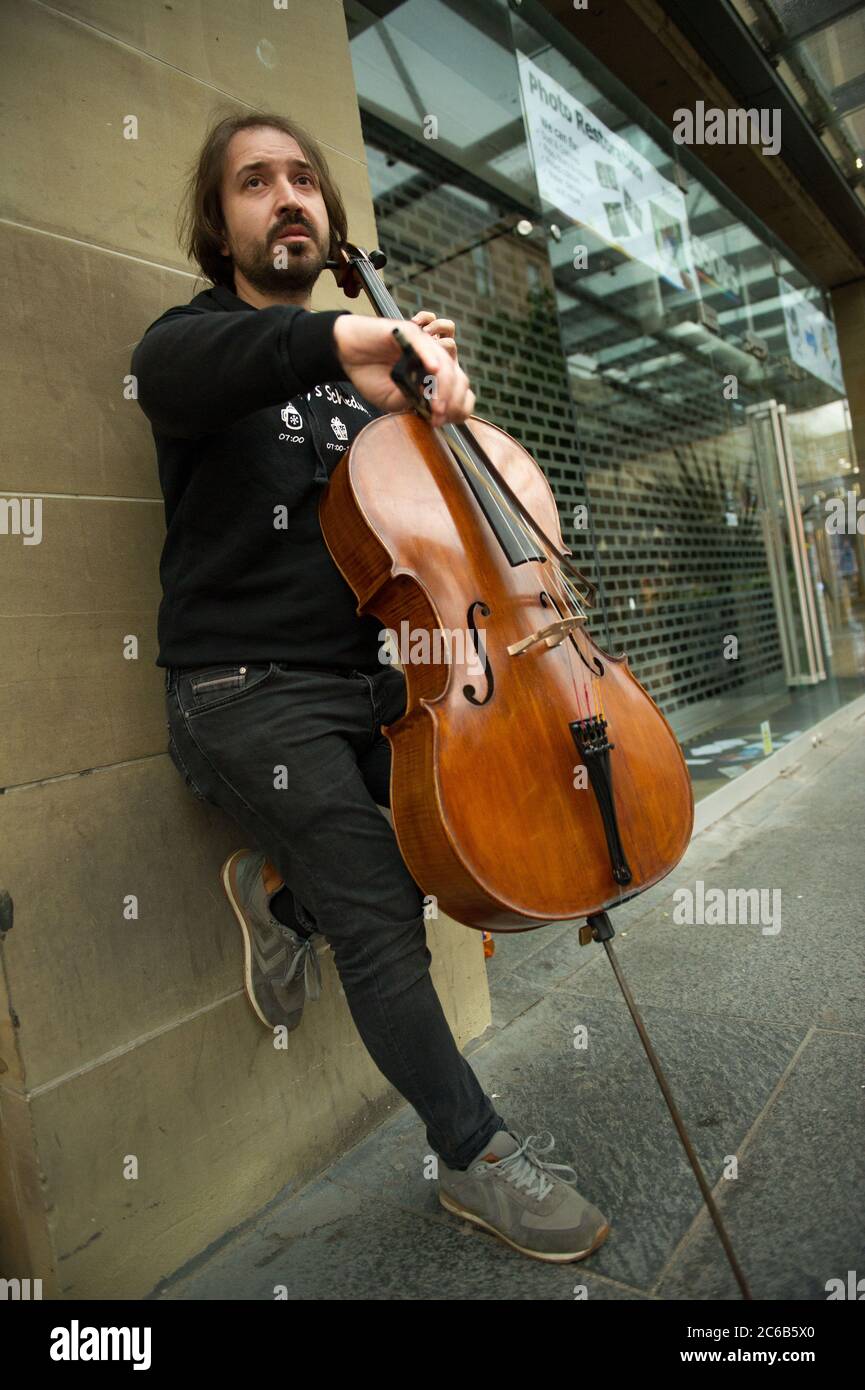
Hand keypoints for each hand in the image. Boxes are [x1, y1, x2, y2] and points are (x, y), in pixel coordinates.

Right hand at [332, 314, 474, 424]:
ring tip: (436, 406)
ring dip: (443, 387)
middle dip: (452, 401)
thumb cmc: (371, 377)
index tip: (443, 421)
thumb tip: (435, 409)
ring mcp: (424, 346)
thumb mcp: (395, 402)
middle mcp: (435, 360)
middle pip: (458, 379)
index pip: (460, 390)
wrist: (348, 356)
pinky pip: (423, 344)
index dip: (458, 407)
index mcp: (436, 377)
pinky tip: (432, 370)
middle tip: (438, 417)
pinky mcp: (408, 332)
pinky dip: (429, 357)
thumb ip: (415, 404)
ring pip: (445, 365)